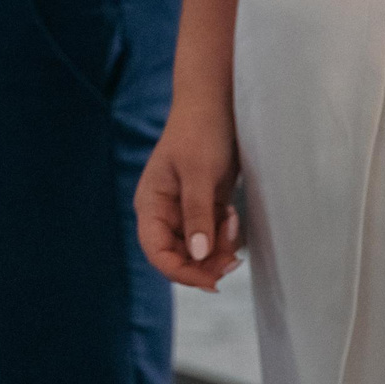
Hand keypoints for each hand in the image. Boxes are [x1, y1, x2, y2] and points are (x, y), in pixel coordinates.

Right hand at [135, 84, 242, 290]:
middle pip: (180, 257)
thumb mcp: (199, 173)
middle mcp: (164, 212)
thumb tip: (199, 256)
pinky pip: (212, 236)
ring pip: (199, 250)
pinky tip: (232, 215)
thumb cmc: (200, 131)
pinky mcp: (204, 206)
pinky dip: (224, 235)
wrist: (216, 103)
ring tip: (232, 222)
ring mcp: (184, 211)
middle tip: (234, 257)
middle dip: (206, 262)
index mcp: (151, 205)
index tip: (212, 280)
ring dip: (218, 247)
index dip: (182, 272)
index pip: (157, 253)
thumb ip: (198, 215)